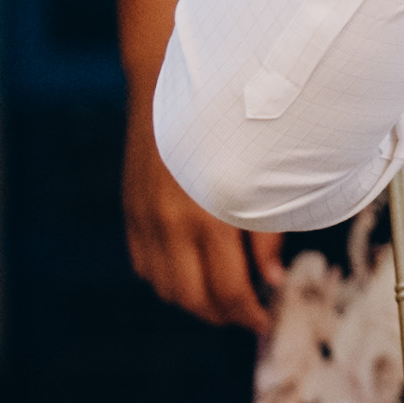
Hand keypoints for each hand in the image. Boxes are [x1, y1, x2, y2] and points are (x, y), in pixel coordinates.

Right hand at [122, 113, 287, 333]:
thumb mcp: (260, 177)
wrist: (173, 83)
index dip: (248, 313)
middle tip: (247, 313)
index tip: (265, 320)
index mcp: (209, 215)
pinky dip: (166, 280)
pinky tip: (190, 272)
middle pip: (193, 298)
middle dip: (223, 315)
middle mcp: (171, 223)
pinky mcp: (131, 210)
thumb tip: (272, 280)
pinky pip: (144, 265)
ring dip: (193, 301)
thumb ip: (266, 233)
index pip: (227, 289)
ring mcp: (145, 219)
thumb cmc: (232, 125)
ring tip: (222, 296)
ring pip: (165, 288)